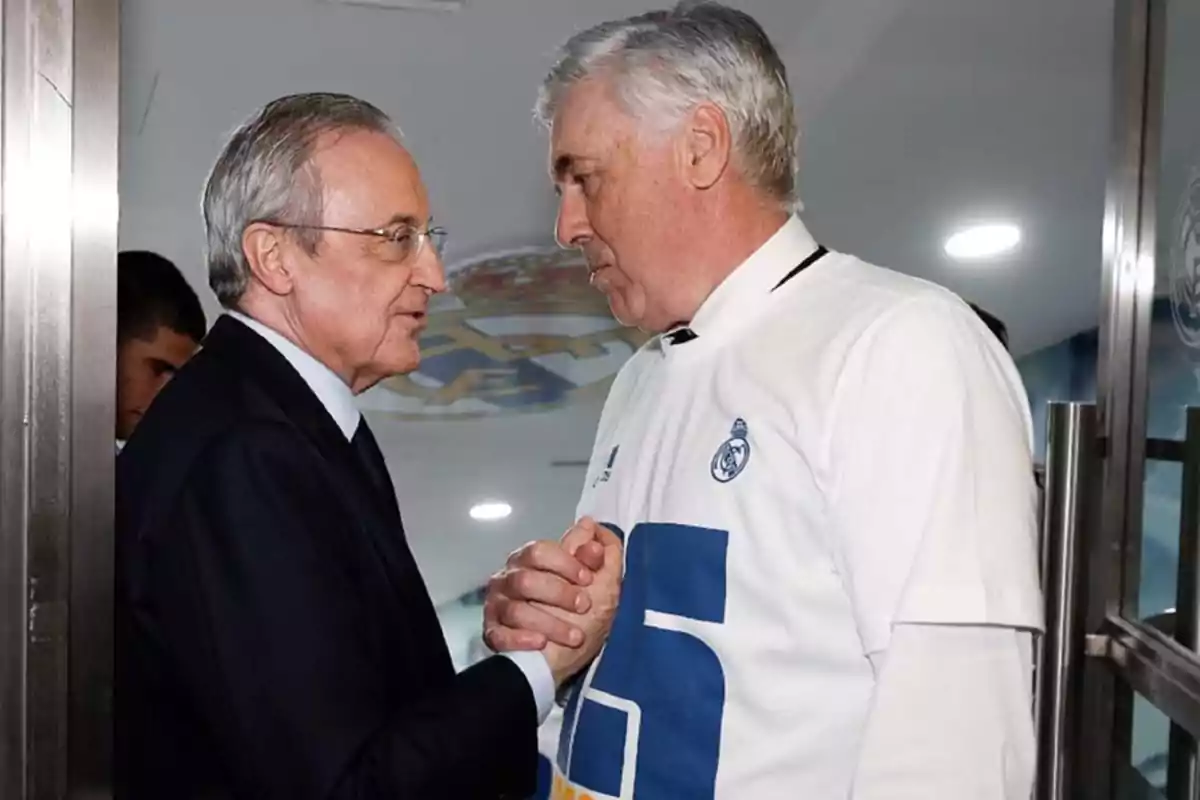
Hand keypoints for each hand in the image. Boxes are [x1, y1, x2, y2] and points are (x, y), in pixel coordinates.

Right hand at [483, 517, 611, 651]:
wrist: (564, 662)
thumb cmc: (581, 618)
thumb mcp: (601, 587)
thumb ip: (598, 557)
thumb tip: (591, 525)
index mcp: (530, 561)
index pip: (539, 551)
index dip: (565, 563)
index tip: (587, 578)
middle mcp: (508, 579)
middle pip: (525, 579)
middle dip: (559, 593)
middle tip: (583, 606)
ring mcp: (497, 606)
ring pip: (516, 609)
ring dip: (550, 623)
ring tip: (575, 636)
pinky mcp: (492, 633)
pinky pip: (500, 634)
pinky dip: (521, 639)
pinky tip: (541, 643)